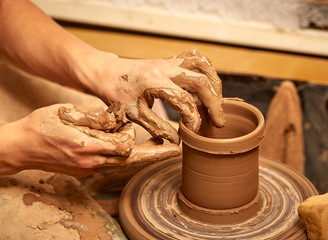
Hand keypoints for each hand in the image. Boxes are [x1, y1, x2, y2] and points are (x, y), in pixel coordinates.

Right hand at [0, 104, 179, 175]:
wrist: (21, 147)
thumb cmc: (43, 125)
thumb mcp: (69, 113)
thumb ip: (97, 118)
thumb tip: (118, 119)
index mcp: (88, 146)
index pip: (126, 146)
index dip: (135, 135)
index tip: (143, 130)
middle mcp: (91, 162)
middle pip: (131, 160)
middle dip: (152, 154)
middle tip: (172, 149)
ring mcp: (88, 169)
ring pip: (121, 162)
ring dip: (136, 152)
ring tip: (151, 142)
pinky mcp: (85, 170)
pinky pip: (109, 162)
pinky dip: (120, 153)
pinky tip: (120, 141)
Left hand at [82, 48, 224, 143]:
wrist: (107, 73)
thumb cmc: (116, 94)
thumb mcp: (133, 115)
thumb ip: (157, 128)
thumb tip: (178, 142)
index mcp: (154, 82)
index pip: (184, 101)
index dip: (193, 119)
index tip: (194, 131)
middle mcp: (164, 68)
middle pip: (200, 81)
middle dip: (214, 103)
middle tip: (219, 122)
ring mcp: (169, 62)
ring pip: (202, 64)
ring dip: (214, 83)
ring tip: (217, 102)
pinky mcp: (170, 60)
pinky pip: (195, 58)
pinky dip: (206, 70)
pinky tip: (207, 85)